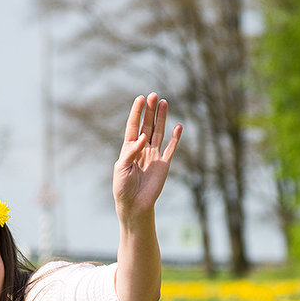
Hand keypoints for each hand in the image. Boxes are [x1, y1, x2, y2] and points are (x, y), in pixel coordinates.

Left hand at [113, 93, 180, 223]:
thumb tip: (143, 137)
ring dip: (161, 118)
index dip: (137, 112)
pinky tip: (178, 126)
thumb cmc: (122, 187)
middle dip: (150, 111)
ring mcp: (154, 155)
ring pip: (159, 132)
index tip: (140, 99)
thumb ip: (131, 151)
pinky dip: (175, 138)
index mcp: (129, 148)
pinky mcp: (164, 164)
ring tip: (164, 102)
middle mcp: (142, 149)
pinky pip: (171, 148)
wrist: (134, 205)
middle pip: (147, 125)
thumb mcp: (121, 167)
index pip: (134, 126)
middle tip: (153, 95)